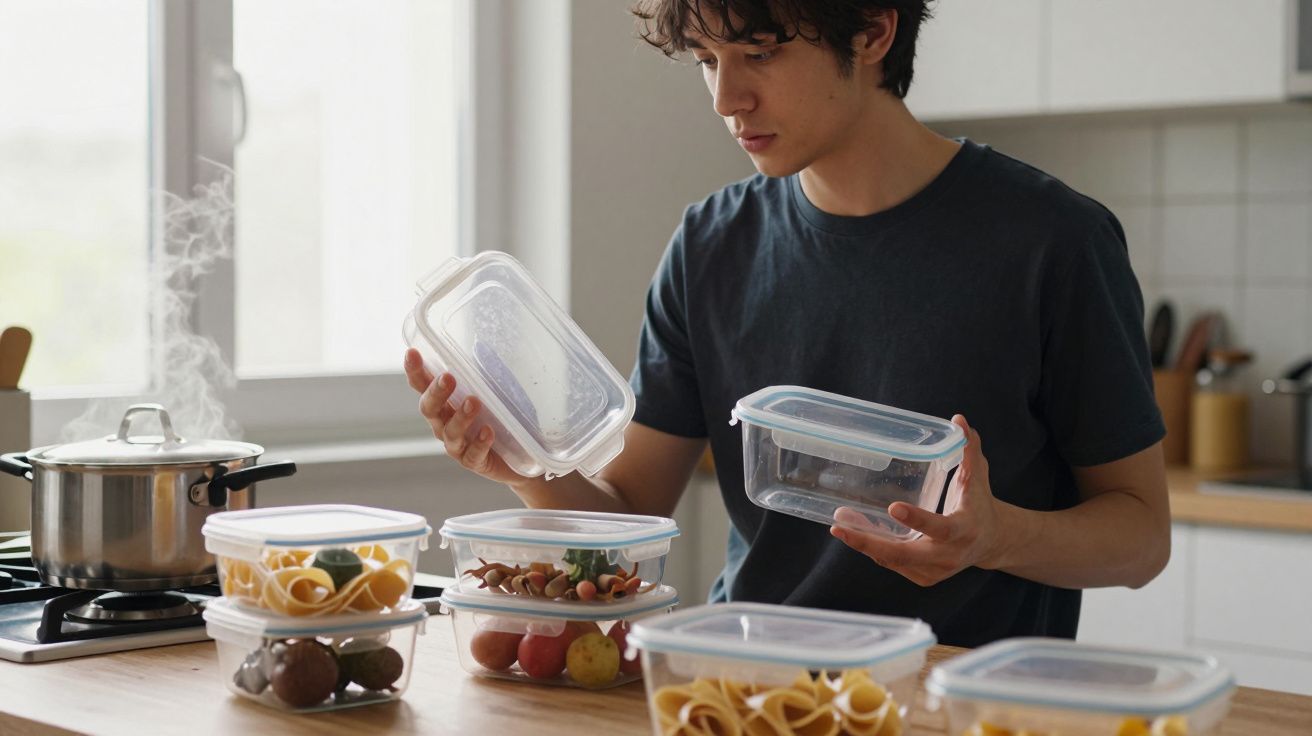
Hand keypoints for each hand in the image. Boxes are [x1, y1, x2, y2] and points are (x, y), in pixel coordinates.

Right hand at [404, 348, 522, 483]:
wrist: (521, 457)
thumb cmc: (502, 418)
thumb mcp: (496, 391)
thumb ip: (485, 373)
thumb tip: (481, 346)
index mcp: (444, 403)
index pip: (423, 385)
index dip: (415, 370)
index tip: (412, 353)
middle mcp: (444, 424)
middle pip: (429, 409)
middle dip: (436, 393)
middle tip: (448, 378)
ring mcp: (458, 445)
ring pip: (450, 432)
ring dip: (460, 416)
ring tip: (474, 402)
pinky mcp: (474, 462)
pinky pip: (473, 454)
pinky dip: (479, 443)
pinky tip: (488, 431)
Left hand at [829, 415, 1009, 586]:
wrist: (992, 542)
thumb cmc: (980, 504)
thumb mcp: (977, 477)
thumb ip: (968, 449)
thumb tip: (958, 420)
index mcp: (964, 529)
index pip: (940, 527)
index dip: (918, 519)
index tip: (893, 507)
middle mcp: (949, 555)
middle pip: (905, 555)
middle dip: (869, 543)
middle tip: (840, 527)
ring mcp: (935, 570)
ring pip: (894, 561)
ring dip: (865, 544)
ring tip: (840, 526)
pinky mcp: (924, 577)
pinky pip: (893, 565)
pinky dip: (874, 550)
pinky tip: (856, 533)